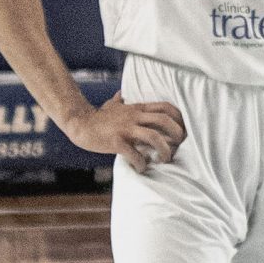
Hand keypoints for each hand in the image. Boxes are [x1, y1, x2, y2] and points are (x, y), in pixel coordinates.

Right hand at [65, 94, 185, 173]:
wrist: (79, 124)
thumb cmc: (98, 117)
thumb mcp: (111, 105)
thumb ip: (120, 100)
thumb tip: (121, 94)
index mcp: (137, 108)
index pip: (165, 107)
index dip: (179, 117)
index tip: (184, 129)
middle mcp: (134, 117)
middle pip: (164, 120)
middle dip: (177, 134)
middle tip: (179, 146)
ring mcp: (126, 129)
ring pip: (154, 137)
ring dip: (164, 151)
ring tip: (165, 160)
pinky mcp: (116, 141)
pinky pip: (135, 154)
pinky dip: (142, 163)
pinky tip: (142, 167)